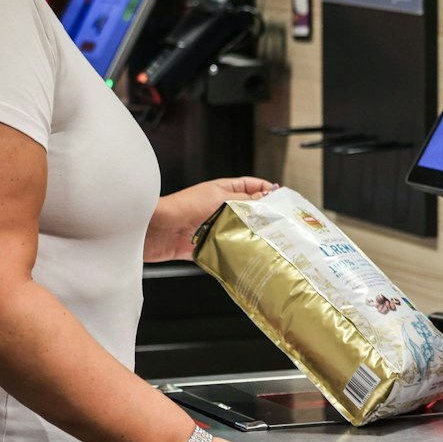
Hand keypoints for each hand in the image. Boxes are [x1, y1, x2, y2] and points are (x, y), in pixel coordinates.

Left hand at [145, 176, 277, 261]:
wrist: (158, 230)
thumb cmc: (183, 208)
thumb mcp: (220, 198)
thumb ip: (246, 201)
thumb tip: (268, 199)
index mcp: (225, 190)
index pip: (254, 187)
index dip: (269, 192)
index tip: (284, 201)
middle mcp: (222, 207)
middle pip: (250, 211)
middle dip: (264, 217)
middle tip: (281, 224)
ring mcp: (217, 226)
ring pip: (242, 231)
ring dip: (251, 236)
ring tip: (268, 241)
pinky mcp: (210, 245)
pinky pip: (229, 249)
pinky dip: (238, 251)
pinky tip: (248, 254)